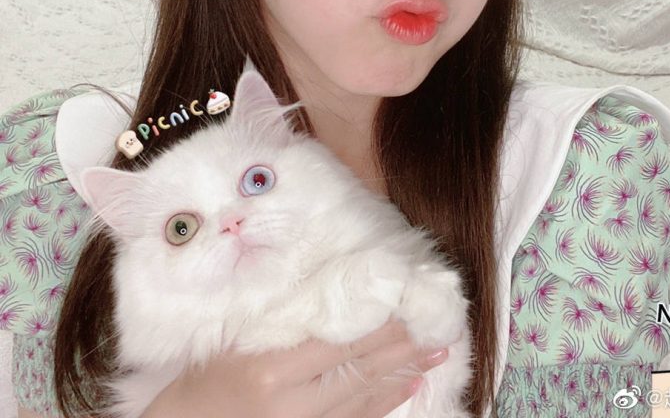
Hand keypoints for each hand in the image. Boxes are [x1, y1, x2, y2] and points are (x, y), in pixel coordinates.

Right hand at [143, 317, 451, 417]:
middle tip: (439, 330)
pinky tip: (406, 387)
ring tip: (434, 355)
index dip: (380, 326)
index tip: (410, 306)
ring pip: (363, 398)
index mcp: (271, 369)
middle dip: (402, 349)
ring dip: (402, 375)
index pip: (340, 343)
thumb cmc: (203, 377)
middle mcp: (291, 402)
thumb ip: (284, 320)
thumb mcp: (238, 339)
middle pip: (359, 370)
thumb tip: (335, 295)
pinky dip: (383, 402)